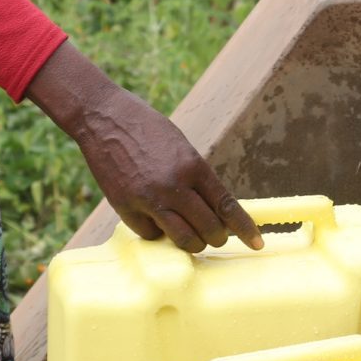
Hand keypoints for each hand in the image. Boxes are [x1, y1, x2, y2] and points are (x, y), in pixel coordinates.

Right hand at [27, 42, 262, 252]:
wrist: (103, 118)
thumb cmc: (146, 128)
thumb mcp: (181, 147)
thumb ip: (197, 177)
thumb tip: (212, 209)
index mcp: (193, 166)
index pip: (227, 206)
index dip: (244, 228)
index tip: (256, 243)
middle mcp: (174, 186)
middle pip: (209, 229)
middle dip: (216, 237)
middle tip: (215, 236)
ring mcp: (148, 199)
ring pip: (184, 239)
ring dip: (193, 242)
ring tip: (192, 237)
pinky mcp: (126, 207)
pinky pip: (152, 234)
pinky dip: (158, 232)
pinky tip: (156, 220)